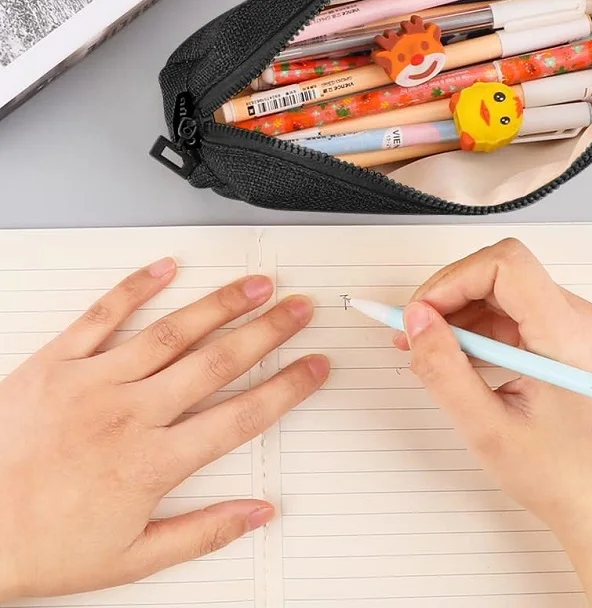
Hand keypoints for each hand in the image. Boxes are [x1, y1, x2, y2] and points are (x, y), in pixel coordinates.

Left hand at [0, 259, 328, 600]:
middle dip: (268, 331)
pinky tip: (166, 268)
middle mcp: (130, 415)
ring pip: (172, 332)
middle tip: (299, 308)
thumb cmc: (42, 546)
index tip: (313, 367)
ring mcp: (93, 383)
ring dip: (220, 305)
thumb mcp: (132, 558)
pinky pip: (102, 315)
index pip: (242, 416)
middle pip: (217, 362)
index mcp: (153, 463)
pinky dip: (136, 288)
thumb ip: (204, 533)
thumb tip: (259, 513)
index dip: (287, 388)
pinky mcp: (56, 363)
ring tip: (254, 285)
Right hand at [395, 239, 591, 606]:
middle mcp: (582, 320)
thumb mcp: (487, 429)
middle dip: (451, 297)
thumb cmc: (562, 478)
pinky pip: (518, 315)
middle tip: (414, 333)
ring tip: (431, 353)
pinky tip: (460, 361)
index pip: (506, 266)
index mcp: (569, 335)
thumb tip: (417, 321)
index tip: (421, 312)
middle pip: (502, 275)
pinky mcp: (570, 340)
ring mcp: (579, 328)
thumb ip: (444, 370)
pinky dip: (482, 330)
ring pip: (506, 293)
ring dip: (463, 315)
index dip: (453, 280)